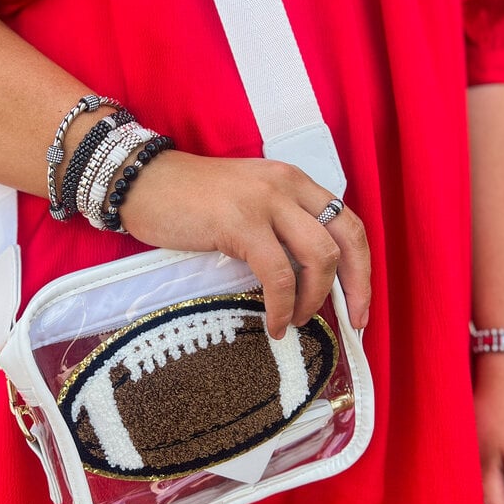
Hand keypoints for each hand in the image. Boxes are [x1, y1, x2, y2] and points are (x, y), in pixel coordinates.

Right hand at [121, 150, 370, 338]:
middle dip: (356, 287)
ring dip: (314, 298)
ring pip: (318, 257)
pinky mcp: (240, 224)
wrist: (141, 182)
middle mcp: (287, 186)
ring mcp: (265, 202)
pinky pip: (278, 274)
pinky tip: (275, 322)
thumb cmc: (187, 200)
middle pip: (346, 239)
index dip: (362, 267)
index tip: (359, 304)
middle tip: (352, 321)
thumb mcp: (247, 203)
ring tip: (297, 320)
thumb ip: (278, 228)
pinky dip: (283, 305)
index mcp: (293, 181)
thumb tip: (303, 280)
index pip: (348, 223)